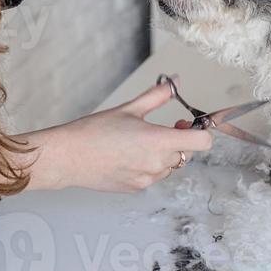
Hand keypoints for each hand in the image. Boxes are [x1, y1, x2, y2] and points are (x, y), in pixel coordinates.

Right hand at [42, 80, 212, 192]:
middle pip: (186, 153)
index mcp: (158, 141)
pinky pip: (153, 176)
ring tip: (138, 143)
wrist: (68, 157)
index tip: (187, 124)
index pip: (202, 142)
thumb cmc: (94, 131)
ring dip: (163, 155)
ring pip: (169, 166)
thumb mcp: (130, 108)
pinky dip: (148, 166)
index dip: (200, 131)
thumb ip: (158, 96)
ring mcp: (147, 179)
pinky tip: (128, 156)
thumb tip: (175, 82)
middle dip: (178, 140)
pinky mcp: (136, 188)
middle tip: (161, 129)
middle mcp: (157, 164)